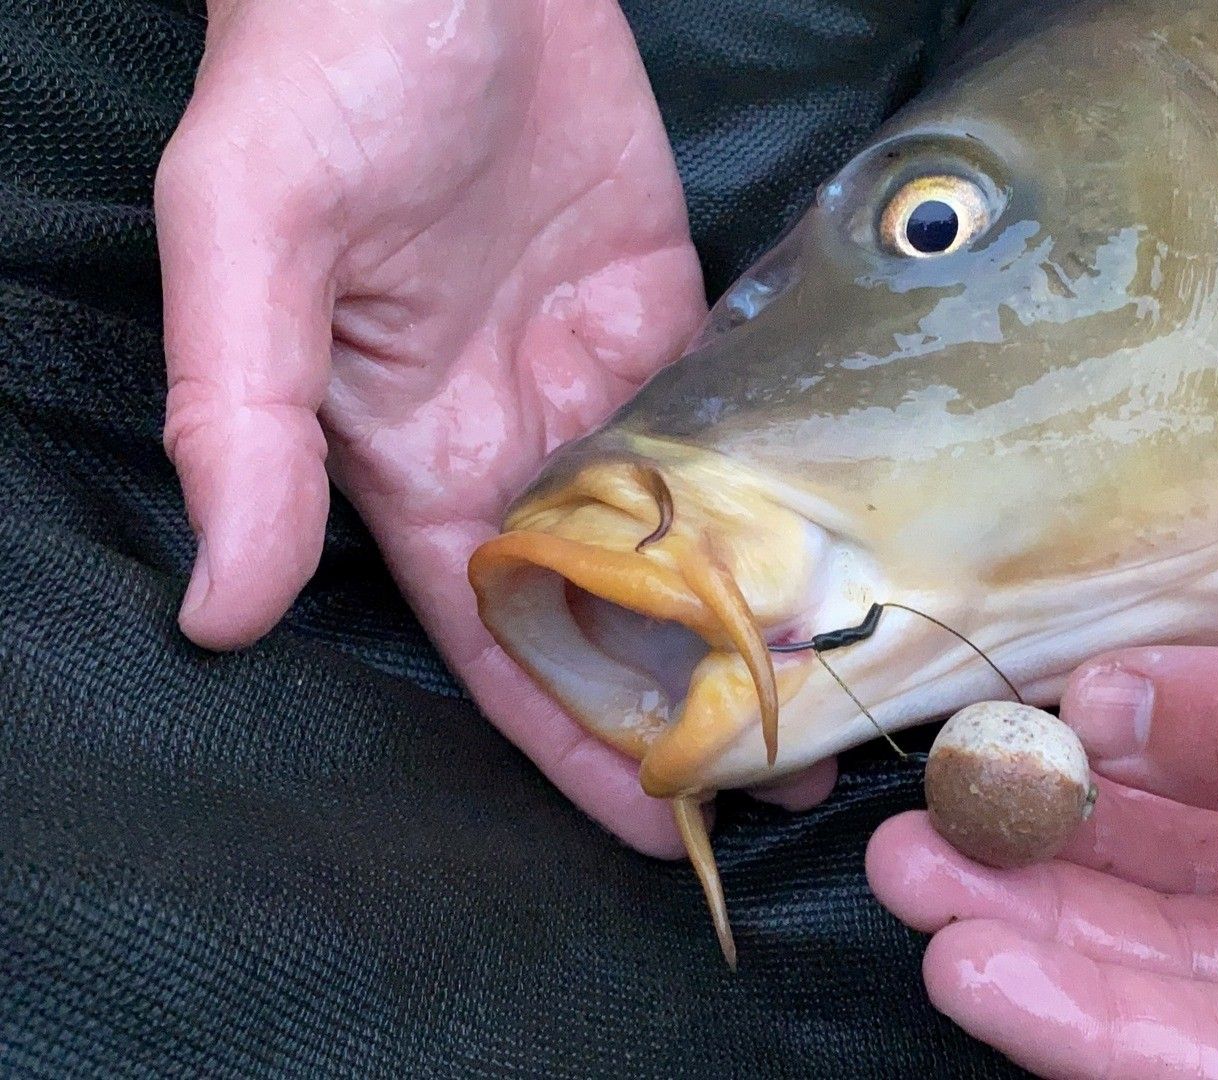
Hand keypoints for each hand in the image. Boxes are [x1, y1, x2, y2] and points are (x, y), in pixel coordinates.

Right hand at [155, 0, 833, 857]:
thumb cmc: (325, 65)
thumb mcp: (253, 234)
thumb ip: (234, 417)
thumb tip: (217, 606)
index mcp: (409, 452)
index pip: (496, 635)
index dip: (566, 737)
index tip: (652, 827)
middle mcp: (511, 432)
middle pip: (607, 606)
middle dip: (682, 698)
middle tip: (792, 784)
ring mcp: (596, 370)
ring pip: (681, 528)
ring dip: (751, 611)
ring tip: (845, 694)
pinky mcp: (666, 301)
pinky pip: (726, 421)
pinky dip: (779, 488)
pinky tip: (845, 547)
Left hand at [868, 82, 1217, 1077]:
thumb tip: (1110, 725)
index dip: (1095, 1029)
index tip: (977, 962)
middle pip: (1167, 970)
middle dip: (1040, 923)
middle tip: (926, 863)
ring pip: (1158, 868)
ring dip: (1054, 835)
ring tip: (949, 796)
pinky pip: (1187, 762)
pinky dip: (1114, 749)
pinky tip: (1043, 728)